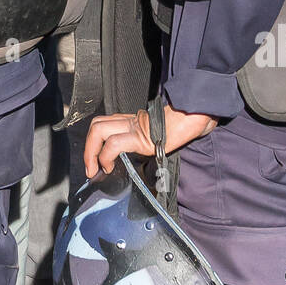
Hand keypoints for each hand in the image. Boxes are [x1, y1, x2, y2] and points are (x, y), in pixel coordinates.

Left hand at [83, 106, 216, 178]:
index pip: (106, 124)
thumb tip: (157, 154)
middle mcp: (131, 121)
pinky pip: (114, 144)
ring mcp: (134, 127)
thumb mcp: (165, 135)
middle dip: (88, 147)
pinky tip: (109, 167)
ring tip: (95, 169)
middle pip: (97, 125)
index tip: (95, 163)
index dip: (95, 142)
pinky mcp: (140, 136)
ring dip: (90, 153)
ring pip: (98, 130)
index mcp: (136, 121)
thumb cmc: (187, 122)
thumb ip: (155, 141)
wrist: (197, 114)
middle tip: (90, 168)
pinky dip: (105, 156)